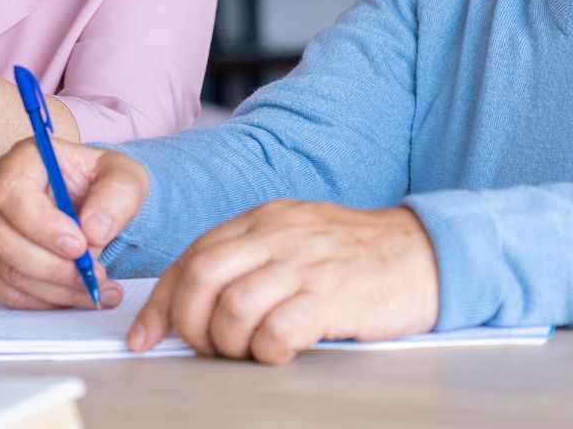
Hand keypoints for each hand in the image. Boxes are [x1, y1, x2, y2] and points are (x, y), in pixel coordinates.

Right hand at [0, 138, 148, 309]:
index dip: (43, 226)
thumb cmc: (103, 183)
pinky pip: (6, 292)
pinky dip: (43, 301)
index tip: (80, 246)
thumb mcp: (124, 176)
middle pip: (1, 239)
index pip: (12, 194)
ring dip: (53, 289)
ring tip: (96, 289)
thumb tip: (93, 232)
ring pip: (5, 271)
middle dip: (52, 267)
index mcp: (22, 161)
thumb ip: (117, 196)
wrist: (93, 202)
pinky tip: (75, 296)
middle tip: (94, 275)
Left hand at [128, 201, 439, 365]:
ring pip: (232, 307)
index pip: (192, 256)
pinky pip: (277, 331)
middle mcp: (278, 234)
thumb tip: (192, 301)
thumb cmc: (356, 255)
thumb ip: (248, 259)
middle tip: (204, 349)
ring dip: (227, 343)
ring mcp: (305, 263)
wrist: (425, 252)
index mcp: (263, 219)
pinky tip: (280, 353)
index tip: (147, 335)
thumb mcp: (295, 239)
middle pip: (201, 277)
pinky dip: (266, 352)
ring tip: (248, 352)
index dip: (162, 301)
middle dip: (188, 324)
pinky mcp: (332, 296)